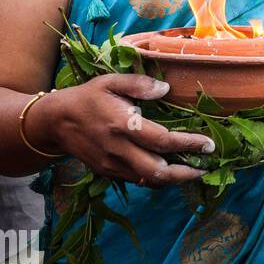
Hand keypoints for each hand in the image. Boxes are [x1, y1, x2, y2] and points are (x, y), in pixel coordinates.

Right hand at [34, 75, 212, 187]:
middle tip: (206, 166)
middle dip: (186, 173)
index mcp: (122, 125)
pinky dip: (158, 179)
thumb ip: (139, 83)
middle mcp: (118, 149)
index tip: (209, 144)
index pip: (162, 141)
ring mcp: (112, 165)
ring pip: (149, 181)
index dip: (189, 144)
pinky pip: (138, 181)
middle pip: (157, 172)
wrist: (54, 122)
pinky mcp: (108, 173)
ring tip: (194, 170)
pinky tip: (172, 170)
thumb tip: (165, 89)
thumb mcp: (110, 81)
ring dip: (174, 179)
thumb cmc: (87, 98)